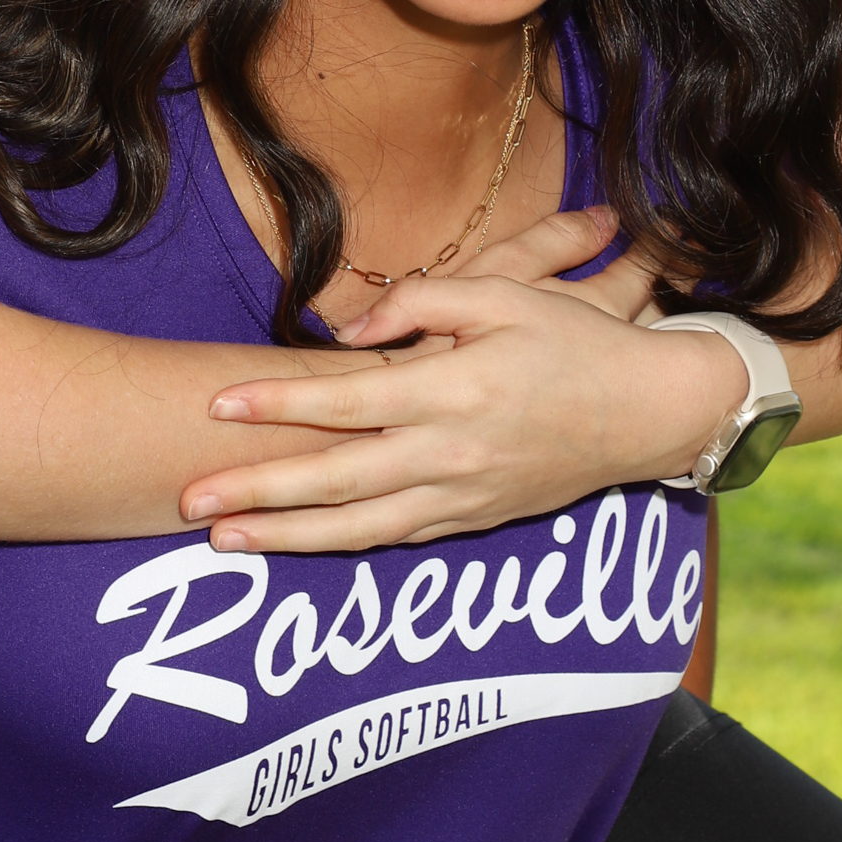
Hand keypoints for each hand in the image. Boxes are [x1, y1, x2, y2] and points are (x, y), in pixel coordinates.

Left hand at [181, 220, 742, 551]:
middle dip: (260, 493)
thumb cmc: (575, 341)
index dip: (280, 404)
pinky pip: (399, 539)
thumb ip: (421, 304)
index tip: (219, 405)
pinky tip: (297, 546)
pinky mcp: (477, 521)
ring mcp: (466, 497)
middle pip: (340, 481)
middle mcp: (456, 454)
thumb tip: (344, 332)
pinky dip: (344, 548)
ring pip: (362, 529)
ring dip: (287, 538)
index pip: (350, 402)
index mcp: (459, 389)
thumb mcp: (505, 293)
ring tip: (224, 541)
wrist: (651, 412)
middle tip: (190, 499)